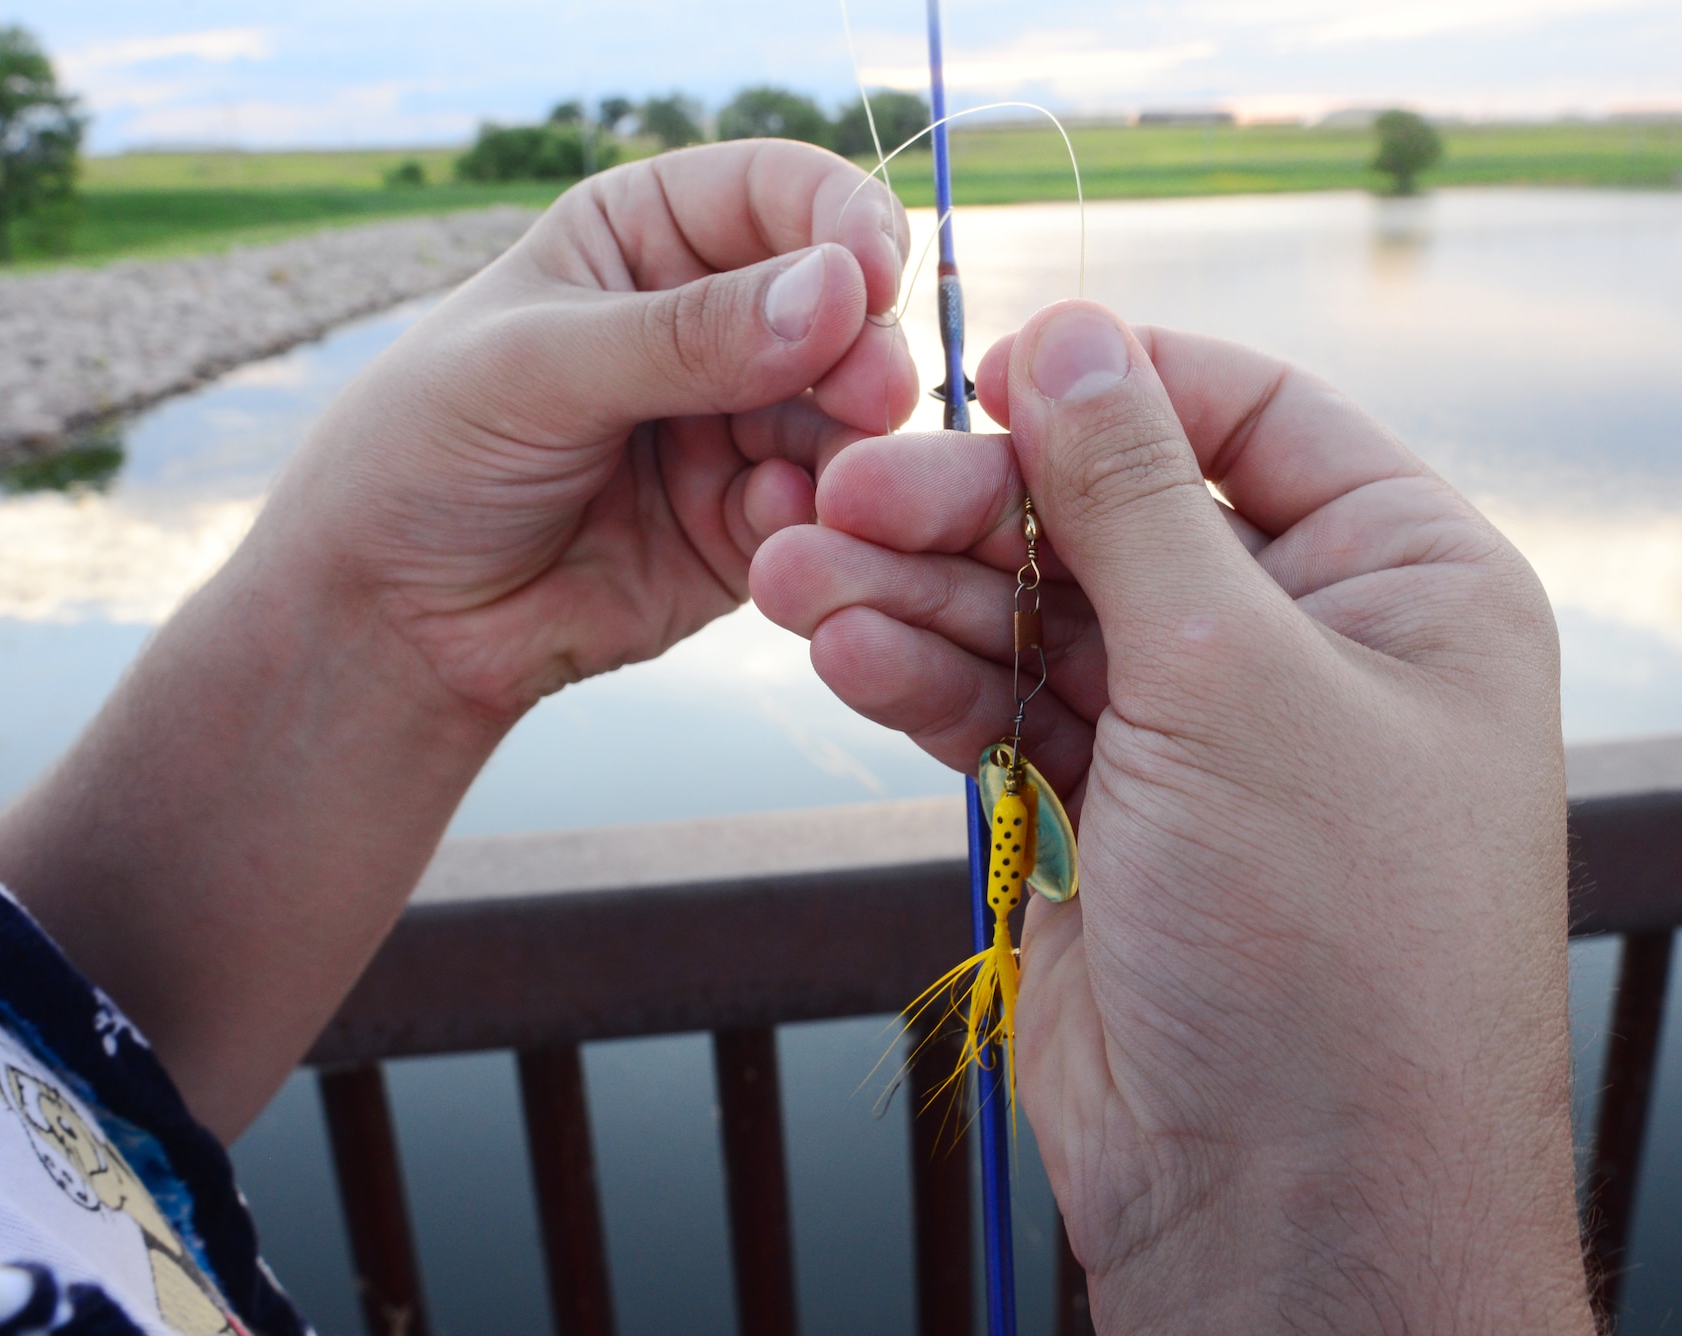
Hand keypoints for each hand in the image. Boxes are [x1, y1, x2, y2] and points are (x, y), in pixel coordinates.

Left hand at [254, 138, 914, 721]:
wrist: (391, 616)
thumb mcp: (540, 370)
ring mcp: (732, 427)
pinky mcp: (745, 526)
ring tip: (834, 482)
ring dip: (852, 447)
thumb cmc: (427, 454)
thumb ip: (685, 336)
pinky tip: (773, 532)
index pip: (781, 195)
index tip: (872, 275)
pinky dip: (815, 520)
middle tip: (870, 398)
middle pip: (839, 310)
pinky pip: (817, 513)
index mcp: (648, 238)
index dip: (842, 223)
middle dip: (863, 350)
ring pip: (844, 419)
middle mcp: (708, 323)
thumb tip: (837, 290)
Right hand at [752, 303, 1593, 1331]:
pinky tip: (846, 652)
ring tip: (791, 578)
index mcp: (1401, 580)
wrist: (1283, 1192)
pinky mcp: (1109, 811)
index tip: (981, 373)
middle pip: (1113, 516)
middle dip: (970, 509)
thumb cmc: (1323, 932)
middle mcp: (1304, 643)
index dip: (1111, 385)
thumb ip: (1135, 497)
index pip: (1247, 415)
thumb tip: (1074, 333)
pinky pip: (1004, 708)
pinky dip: (925, 680)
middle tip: (839, 498)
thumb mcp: (1235, 676)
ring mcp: (1200, 733)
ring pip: (1037, 614)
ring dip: (914, 593)